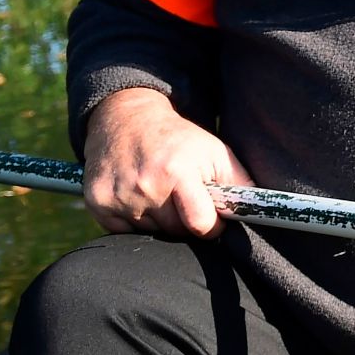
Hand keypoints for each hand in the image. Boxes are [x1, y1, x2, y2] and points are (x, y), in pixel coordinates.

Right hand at [81, 86, 252, 237]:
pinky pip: (124, 233)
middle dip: (185, 220)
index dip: (211, 225)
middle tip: (181, 196)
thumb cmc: (180, 140)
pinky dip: (134, 222)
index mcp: (177, 171)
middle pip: (177, 231)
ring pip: (152, 233)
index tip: (210, 215)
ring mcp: (118, 195)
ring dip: (160, 221)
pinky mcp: (97, 203)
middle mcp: (145, 185)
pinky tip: (138, 197)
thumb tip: (257, 213)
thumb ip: (239, 183)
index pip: (201, 224)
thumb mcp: (216, 152)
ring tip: (159, 192)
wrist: (126, 120)